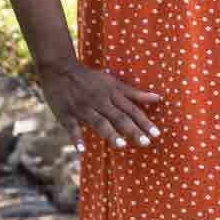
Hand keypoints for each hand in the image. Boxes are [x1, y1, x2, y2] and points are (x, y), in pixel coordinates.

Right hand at [38, 59, 162, 151]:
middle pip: (119, 117)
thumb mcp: (114, 82)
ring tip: (122, 146)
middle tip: (146, 143)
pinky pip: (72, 127)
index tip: (157, 134)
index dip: (144, 121)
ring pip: (99, 121)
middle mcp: (100, 101)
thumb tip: (158, 98)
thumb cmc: (91, 79)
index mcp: (112, 94)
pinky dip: (76, 138)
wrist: (60, 69)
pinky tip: (82, 149)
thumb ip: (135, 93)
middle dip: (133, 130)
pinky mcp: (66, 114)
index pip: (132, 109)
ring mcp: (83, 108)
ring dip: (110, 133)